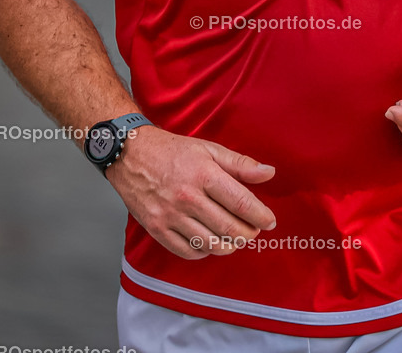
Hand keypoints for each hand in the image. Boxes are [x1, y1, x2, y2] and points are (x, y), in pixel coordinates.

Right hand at [106, 127, 276, 258]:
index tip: (270, 221)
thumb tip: (269, 173)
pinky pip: (188, 251)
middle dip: (248, 233)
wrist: (131, 155)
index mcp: (204, 174)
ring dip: (229, 245)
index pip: (241, 203)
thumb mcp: (209, 149)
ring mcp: (170, 216)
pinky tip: (210, 242)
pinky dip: (204, 251)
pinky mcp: (157, 229)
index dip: (261, 216)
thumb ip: (240, 164)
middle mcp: (187, 197)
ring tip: (235, 238)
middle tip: (254, 231)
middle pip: (229, 228)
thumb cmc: (173, 151)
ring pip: (210, 244)